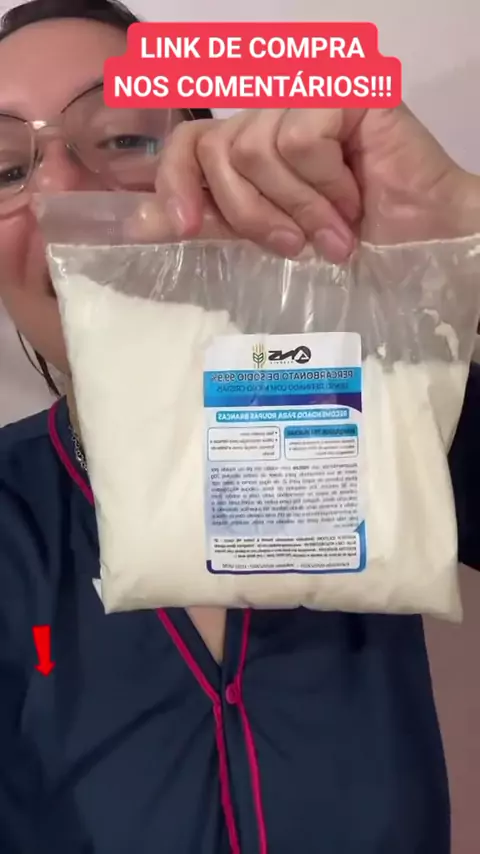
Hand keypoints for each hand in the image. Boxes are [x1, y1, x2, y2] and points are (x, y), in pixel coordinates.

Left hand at [154, 107, 479, 261]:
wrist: (418, 242)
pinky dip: (326, 185)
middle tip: (294, 244)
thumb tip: (136, 222)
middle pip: (218, 152)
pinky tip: (354, 197)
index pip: (187, 143)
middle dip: (253, 213)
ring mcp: (306, 94)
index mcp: (251, 142)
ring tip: (333, 229)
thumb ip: (208, 222)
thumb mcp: (264, 234)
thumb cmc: (348, 242)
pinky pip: (301, 140)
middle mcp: (272, 111)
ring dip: (298, 208)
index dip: (176, 184)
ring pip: (256, 150)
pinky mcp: (341, 88)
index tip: (185, 229)